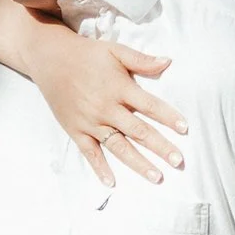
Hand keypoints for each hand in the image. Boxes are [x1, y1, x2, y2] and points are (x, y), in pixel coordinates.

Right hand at [0, 0, 187, 186]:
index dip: (168, 117)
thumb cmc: (87, 54)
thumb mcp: (115, 50)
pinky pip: (90, 153)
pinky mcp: (76, 130)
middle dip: (160, 147)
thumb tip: (169, 62)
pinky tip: (112, 183)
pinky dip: (100, 169)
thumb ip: (142, 60)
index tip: (185, 129)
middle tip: (179, 161)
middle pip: (139, 131)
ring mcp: (90, 122)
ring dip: (139, 163)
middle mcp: (106, 108)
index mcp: (119, 88)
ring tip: (157, 177)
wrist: (49, 58)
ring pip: (119, 147)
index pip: (150, 105)